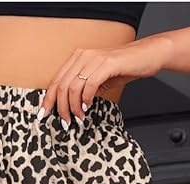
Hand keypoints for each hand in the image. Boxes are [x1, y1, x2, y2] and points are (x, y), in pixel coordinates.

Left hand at [38, 36, 169, 125]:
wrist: (145, 56)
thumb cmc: (123, 68)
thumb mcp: (98, 79)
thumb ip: (84, 89)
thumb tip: (71, 107)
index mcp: (78, 58)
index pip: (56, 80)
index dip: (48, 99)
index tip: (43, 115)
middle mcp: (83, 55)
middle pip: (62, 85)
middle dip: (60, 108)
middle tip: (65, 123)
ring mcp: (94, 58)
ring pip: (73, 86)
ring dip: (74, 107)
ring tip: (79, 118)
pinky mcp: (106, 63)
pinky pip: (90, 84)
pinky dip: (86, 99)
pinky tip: (88, 107)